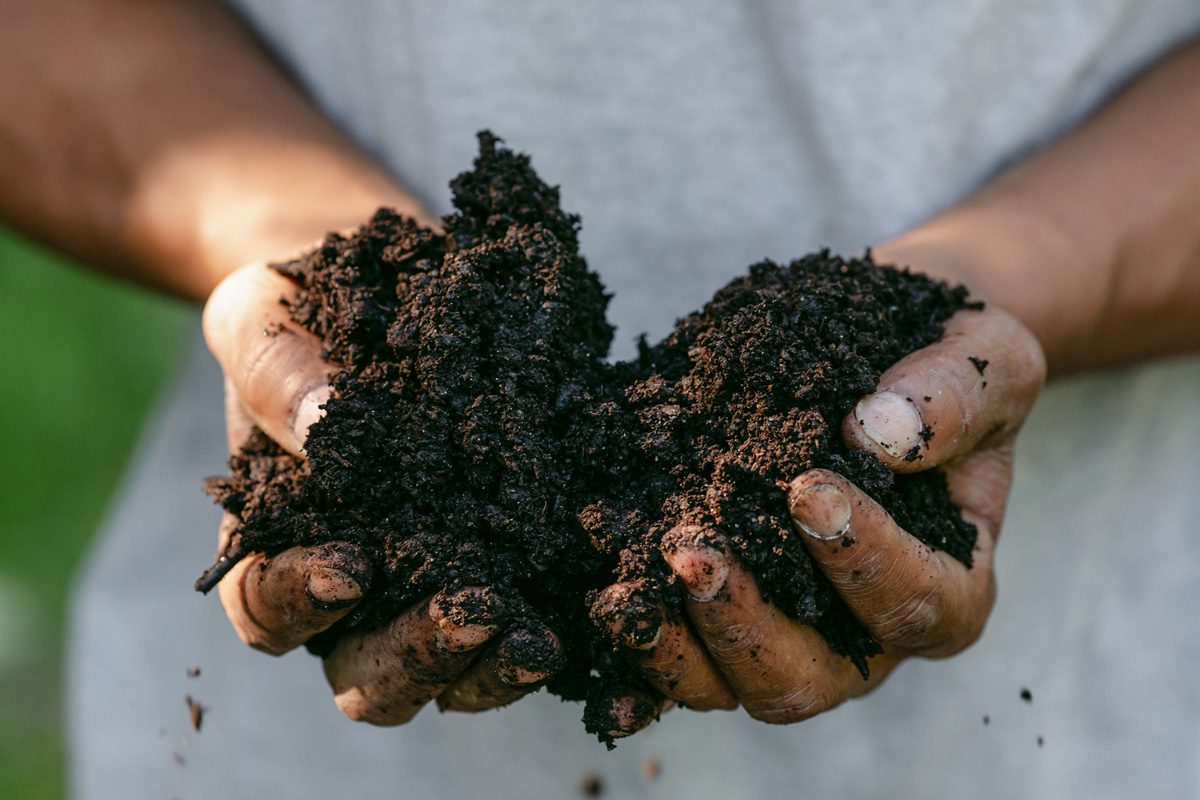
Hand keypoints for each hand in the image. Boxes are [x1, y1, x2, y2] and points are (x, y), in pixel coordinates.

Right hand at [203, 262, 562, 722]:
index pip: (265, 604)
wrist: (385, 284)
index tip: (352, 566)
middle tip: (471, 613)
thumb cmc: (303, 308)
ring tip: (534, 637)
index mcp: (277, 540)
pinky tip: (582, 613)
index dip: (300, 599)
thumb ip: (274, 371)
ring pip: (445, 679)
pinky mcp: (501, 567)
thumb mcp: (266, 317)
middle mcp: (352, 586)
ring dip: (486, 671)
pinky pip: (514, 634)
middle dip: (413, 657)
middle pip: (363, 672)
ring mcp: (427, 584)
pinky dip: (539, 639)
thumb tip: (324, 424)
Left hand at [594, 304, 1044, 726]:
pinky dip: (635, 656)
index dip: (862, 559)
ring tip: (621, 595)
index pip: (913, 603)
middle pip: (806, 677)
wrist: (885, 352)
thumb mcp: (986, 362)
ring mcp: (786, 630)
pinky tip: (600, 623)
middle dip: (745, 624)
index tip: (808, 491)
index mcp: (947, 586)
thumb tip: (880, 433)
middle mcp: (860, 634)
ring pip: (728, 682)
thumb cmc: (949, 366)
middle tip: (694, 555)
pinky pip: (674, 658)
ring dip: (673, 645)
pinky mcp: (720, 611)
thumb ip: (955, 397)